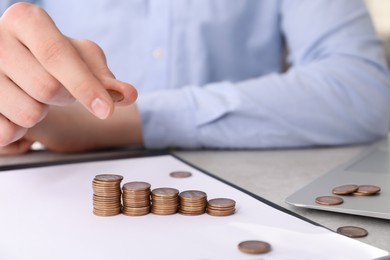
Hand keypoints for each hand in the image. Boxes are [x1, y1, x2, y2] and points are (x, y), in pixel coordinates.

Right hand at [0, 3, 136, 146]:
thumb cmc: (52, 57)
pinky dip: (22, 131)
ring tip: (35, 96)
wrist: (15, 59)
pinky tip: (18, 111)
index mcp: (25, 20)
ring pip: (28, 113)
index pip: (57, 55)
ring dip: (44, 113)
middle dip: (65, 97)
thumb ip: (104, 77)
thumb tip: (129, 95)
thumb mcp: (81, 58)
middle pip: (46, 88)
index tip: (107, 110)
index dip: (85, 85)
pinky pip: (6, 132)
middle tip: (60, 89)